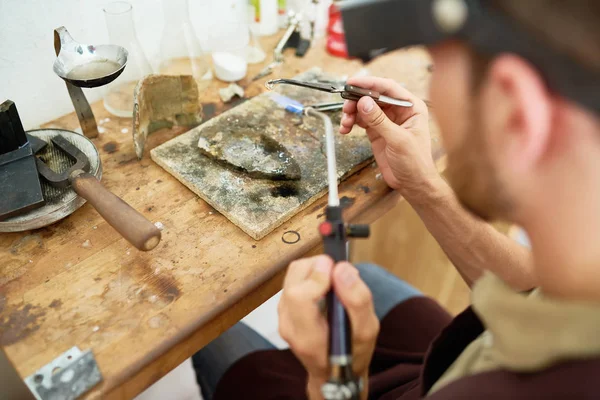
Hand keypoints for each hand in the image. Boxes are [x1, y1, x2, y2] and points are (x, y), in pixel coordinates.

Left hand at [278, 255, 378, 398]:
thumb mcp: (367, 332)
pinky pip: (294, 278)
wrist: (331, 372)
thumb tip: (342, 268)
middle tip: (339, 273)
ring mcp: (282, 315)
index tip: (337, 271)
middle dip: (319, 265)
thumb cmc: (350, 354)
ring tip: (335, 281)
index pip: (299, 296)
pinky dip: (311, 274)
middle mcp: (288, 324)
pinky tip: (325, 286)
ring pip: (293, 273)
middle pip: (294, 276)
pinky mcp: (283, 307)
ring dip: (315, 269)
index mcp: (308, 337)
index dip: (318, 276)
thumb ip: (357, 300)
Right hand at [339, 76, 438, 202]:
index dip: (370, 84)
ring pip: (364, 108)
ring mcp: (386, 121)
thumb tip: (364, 102)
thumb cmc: (415, 162)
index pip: (388, 88)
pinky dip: (351, 123)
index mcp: (411, 107)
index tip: (352, 83)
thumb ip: (379, 120)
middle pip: (373, 96)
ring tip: (345, 122)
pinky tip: (345, 129)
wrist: (413, 184)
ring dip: (352, 112)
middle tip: (346, 107)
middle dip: (357, 100)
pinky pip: (361, 121)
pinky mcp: (377, 131)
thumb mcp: (398, 140)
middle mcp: (398, 111)